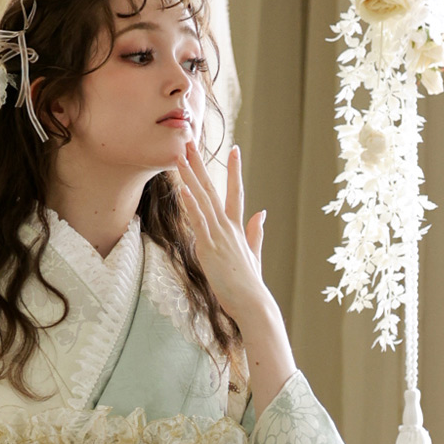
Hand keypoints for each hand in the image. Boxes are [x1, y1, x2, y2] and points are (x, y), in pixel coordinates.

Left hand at [171, 141, 296, 406]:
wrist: (253, 302)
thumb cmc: (249, 284)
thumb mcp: (254, 255)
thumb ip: (257, 233)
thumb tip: (263, 213)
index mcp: (237, 229)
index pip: (235, 193)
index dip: (234, 171)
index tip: (234, 150)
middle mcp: (228, 227)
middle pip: (213, 189)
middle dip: (201, 165)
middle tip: (191, 142)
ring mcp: (219, 235)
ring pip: (203, 200)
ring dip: (191, 177)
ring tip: (180, 156)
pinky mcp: (210, 247)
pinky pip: (199, 221)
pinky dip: (191, 204)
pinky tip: (184, 189)